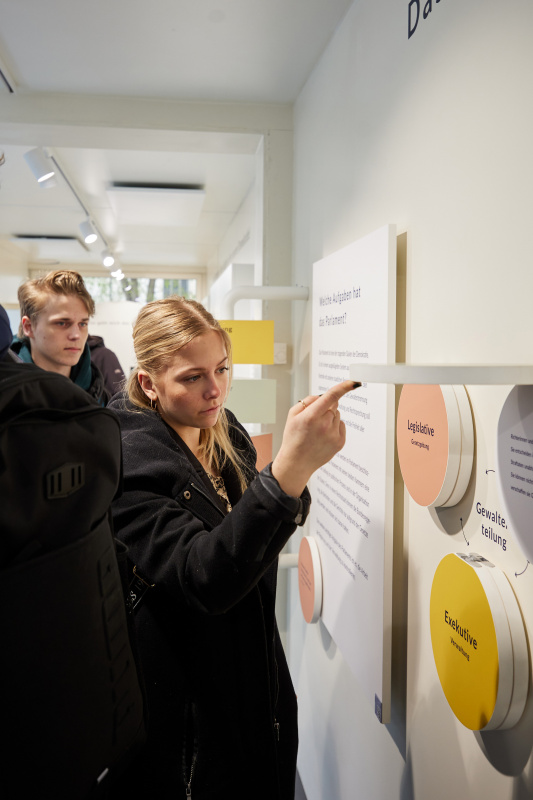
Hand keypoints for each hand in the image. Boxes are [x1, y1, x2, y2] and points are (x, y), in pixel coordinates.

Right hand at [271, 380, 360, 497]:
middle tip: (313, 420)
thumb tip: (323, 396)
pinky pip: (341, 425)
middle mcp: (324, 425)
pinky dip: (334, 427)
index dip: (344, 387)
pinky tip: (323, 436)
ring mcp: (333, 435)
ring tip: (317, 431)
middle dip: (325, 408)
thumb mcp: (292, 415)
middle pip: (333, 405)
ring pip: (337, 415)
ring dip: (329, 418)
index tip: (354, 382)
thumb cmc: (293, 438)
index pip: (331, 397)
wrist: (296, 462)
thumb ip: (308, 401)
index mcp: (311, 417)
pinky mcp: (340, 442)